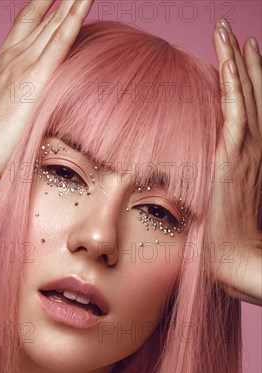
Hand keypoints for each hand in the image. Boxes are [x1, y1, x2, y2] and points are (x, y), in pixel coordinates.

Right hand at [0, 0, 93, 188]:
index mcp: (0, 66)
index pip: (25, 29)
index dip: (40, 10)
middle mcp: (12, 57)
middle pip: (42, 19)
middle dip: (59, 1)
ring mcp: (24, 64)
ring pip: (55, 22)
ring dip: (72, 2)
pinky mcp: (37, 76)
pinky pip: (63, 38)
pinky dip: (76, 15)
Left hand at [210, 19, 261, 305]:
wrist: (235, 256)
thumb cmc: (228, 234)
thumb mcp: (225, 199)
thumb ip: (218, 177)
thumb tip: (200, 169)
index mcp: (254, 157)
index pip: (253, 110)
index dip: (250, 81)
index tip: (243, 55)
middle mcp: (256, 148)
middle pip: (255, 94)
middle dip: (247, 60)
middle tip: (238, 32)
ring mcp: (249, 151)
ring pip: (247, 96)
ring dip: (238, 61)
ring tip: (230, 32)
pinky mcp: (235, 159)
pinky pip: (238, 112)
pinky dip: (236, 85)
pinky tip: (230, 61)